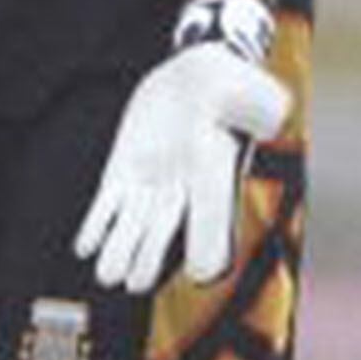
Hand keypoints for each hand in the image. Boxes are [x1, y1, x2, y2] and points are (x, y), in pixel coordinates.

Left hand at [74, 1, 287, 294]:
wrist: (198, 75)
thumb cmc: (231, 89)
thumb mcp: (252, 98)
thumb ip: (263, 114)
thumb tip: (276, 121)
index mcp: (215, 178)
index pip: (210, 220)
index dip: (205, 246)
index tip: (201, 273)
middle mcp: (181, 189)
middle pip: (163, 233)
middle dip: (148, 259)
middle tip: (136, 284)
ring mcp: (151, 181)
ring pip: (132, 224)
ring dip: (119, 251)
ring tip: (107, 275)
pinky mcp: (123, 168)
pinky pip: (107, 204)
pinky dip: (95, 226)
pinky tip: (84, 247)